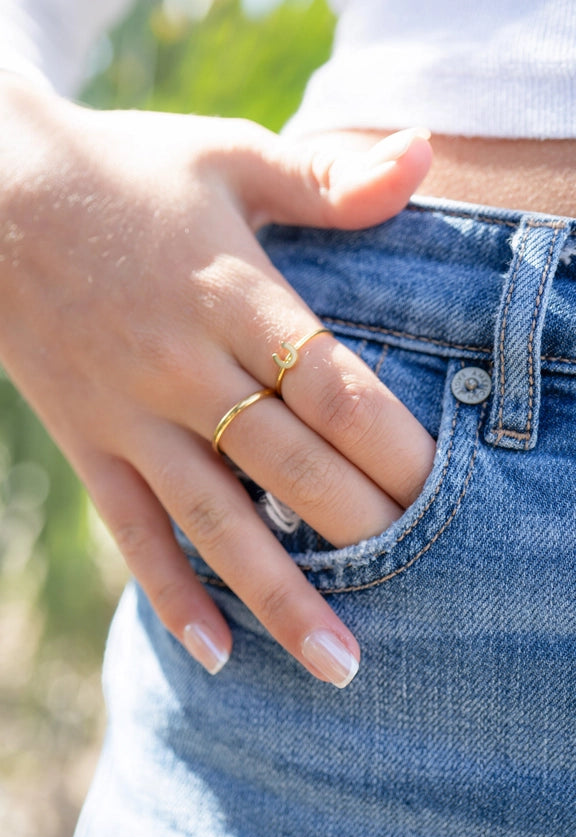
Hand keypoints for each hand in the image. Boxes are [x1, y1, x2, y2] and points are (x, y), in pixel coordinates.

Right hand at [0, 76, 434, 686]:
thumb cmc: (126, 172)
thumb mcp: (229, 158)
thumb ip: (326, 178)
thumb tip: (420, 153)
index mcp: (233, 293)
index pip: (331, 384)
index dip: (389, 443)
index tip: (439, 493)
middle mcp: (185, 365)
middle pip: (288, 464)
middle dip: (358, 528)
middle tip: (421, 591)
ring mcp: (130, 413)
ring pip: (215, 518)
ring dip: (279, 594)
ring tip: (336, 662)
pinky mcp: (86, 440)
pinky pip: (131, 528)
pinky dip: (170, 592)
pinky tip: (214, 651)